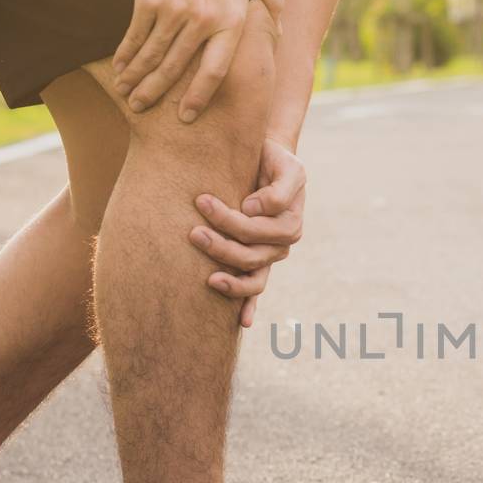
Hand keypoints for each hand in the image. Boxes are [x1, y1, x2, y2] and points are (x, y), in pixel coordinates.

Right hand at [113, 0, 283, 122]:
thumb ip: (271, 0)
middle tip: (142, 110)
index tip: (185, 116)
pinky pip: (135, 35)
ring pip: (153, 56)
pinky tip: (120, 69)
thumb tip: (280, 29)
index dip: (198, 97)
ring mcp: (174, 10)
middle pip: (177, 69)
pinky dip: (126, 55)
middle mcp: (203, 20)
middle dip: (156, 94)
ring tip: (127, 94)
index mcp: (231, 20)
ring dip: (137, 79)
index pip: (215, 71)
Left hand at [188, 138, 306, 327]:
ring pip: (251, 275)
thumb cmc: (272, 159)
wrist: (264, 160)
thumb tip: (253, 210)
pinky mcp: (256, 262)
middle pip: (252, 254)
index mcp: (290, 221)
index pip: (260, 229)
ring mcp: (269, 256)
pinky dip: (249, 306)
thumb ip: (278, 188)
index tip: (204, 199)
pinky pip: (255, 289)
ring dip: (227, 275)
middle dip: (221, 245)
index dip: (233, 220)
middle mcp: (282, 243)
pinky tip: (241, 323)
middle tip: (192, 230)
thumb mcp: (286, 165)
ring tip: (202, 270)